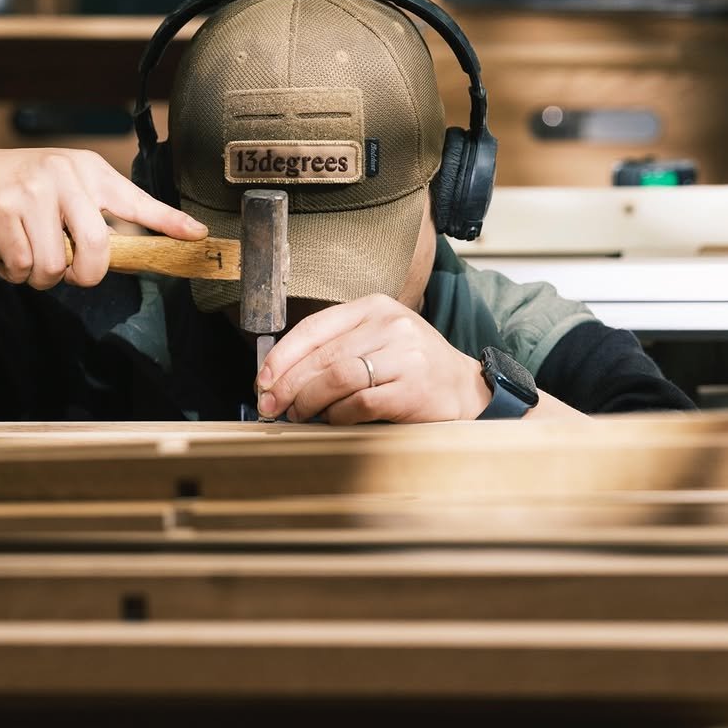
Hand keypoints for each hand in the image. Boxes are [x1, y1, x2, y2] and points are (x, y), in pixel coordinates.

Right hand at [0, 147, 206, 289]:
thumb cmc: (17, 192)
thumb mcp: (62, 191)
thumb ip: (92, 216)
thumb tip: (121, 256)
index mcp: (88, 171)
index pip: (137, 200)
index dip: (168, 222)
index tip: (198, 235)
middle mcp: (65, 175)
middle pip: (98, 249)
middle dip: (84, 276)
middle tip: (68, 275)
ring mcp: (34, 190)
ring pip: (57, 266)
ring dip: (41, 278)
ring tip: (26, 258)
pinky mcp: (3, 210)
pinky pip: (24, 266)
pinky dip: (14, 273)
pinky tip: (3, 254)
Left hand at [255, 294, 492, 423]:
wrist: (466, 388)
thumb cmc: (412, 367)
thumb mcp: (378, 340)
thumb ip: (337, 347)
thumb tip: (280, 375)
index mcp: (374, 308)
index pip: (314, 327)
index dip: (282, 356)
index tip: (262, 380)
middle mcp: (390, 326)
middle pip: (322, 356)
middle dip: (288, 384)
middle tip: (270, 405)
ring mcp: (404, 356)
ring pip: (337, 378)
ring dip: (308, 401)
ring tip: (297, 415)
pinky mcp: (412, 389)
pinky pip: (359, 403)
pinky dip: (337, 415)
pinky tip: (330, 420)